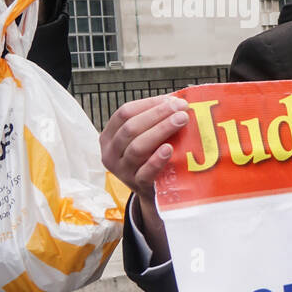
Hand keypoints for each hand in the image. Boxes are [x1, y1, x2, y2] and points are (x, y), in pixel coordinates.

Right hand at [100, 94, 190, 260]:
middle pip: (131, 128)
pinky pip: (145, 171)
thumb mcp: (146, 138)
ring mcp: (122, 170)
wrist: (152, 192)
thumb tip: (178, 100)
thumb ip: (155, 120)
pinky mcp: (137, 185)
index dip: (148, 104)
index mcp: (109, 136)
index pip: (124, 113)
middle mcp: (110, 153)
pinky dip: (157, 159)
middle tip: (181, 109)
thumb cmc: (150, 157)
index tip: (173, 100)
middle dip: (157, 115)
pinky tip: (169, 148)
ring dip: (161, 130)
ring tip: (181, 120)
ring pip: (137, 147)